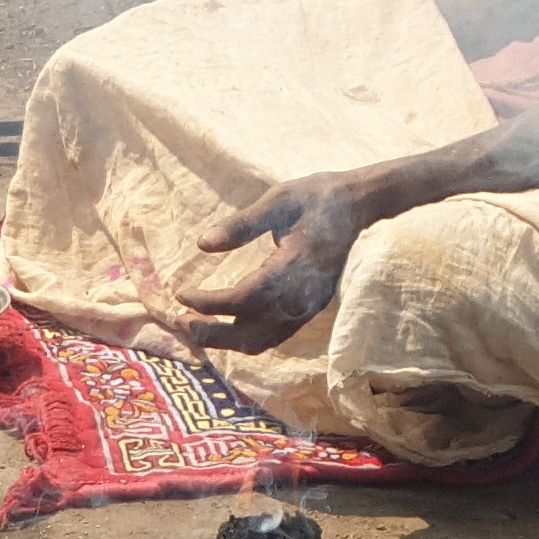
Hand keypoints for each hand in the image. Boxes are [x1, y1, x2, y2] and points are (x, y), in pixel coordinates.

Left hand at [170, 172, 373, 354]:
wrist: (359, 205)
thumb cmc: (317, 197)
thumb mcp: (279, 200)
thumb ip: (242, 224)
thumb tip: (203, 244)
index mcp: (294, 268)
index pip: (243, 299)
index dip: (208, 303)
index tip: (181, 294)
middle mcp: (302, 296)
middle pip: (250, 333)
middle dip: (211, 333)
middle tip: (179, 322)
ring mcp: (308, 307)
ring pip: (262, 341)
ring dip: (226, 340)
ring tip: (196, 328)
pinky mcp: (310, 309)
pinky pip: (274, 336)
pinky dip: (245, 337)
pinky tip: (226, 326)